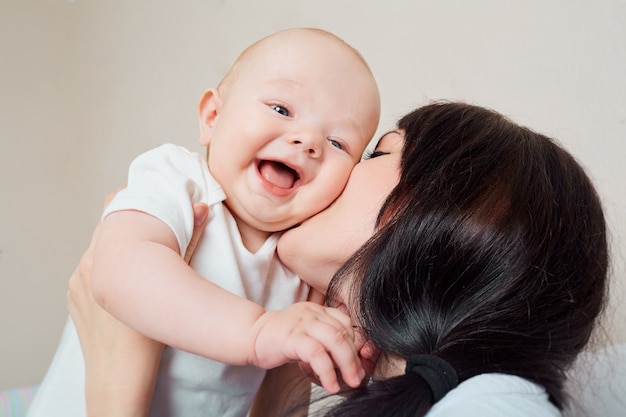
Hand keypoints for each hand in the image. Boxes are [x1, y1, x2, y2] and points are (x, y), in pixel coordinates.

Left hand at [66, 189, 208, 415]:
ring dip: (116, 250)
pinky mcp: (73, 294)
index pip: (114, 207)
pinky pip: (90, 270)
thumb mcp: (175, 284)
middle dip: (129, 227)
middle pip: (108, 228)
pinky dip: (105, 270)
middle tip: (152, 233)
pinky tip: (124, 284)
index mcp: (108, 254)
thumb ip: (189, 241)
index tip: (151, 202)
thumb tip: (201, 208)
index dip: (133, 200)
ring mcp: (77, 279)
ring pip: (99, 249)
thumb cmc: (148, 334)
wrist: (118, 371)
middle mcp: (88, 262)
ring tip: (138, 263)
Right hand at [249, 302, 365, 393]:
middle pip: (344, 332)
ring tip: (350, 382)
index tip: (358, 364)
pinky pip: (317, 354)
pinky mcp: (291, 337)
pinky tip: (330, 384)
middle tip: (358, 377)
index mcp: (317, 310)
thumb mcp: (306, 334)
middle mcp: (312, 313)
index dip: (356, 344)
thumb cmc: (280, 338)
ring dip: (347, 364)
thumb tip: (349, 362)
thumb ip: (324, 340)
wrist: (251, 335)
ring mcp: (302, 324)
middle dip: (355, 358)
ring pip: (335, 340)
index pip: (346, 323)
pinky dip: (327, 371)